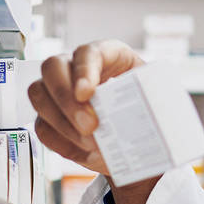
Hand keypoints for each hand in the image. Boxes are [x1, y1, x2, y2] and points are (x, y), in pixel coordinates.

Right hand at [28, 40, 158, 203]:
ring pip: (38, 94)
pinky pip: (41, 126)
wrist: (139, 141)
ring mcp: (58, 91)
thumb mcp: (161, 103)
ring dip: (60, 121)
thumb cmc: (150, 113)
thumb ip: (160, 103)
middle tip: (90, 126)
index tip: (88, 94)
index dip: (83, 70)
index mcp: (109, 55)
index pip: (88, 51)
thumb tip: (165, 117)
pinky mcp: (50, 117)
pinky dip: (60, 142)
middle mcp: (76, 67)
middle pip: (52, 67)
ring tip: (89, 143)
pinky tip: (82, 152)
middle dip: (66, 98)